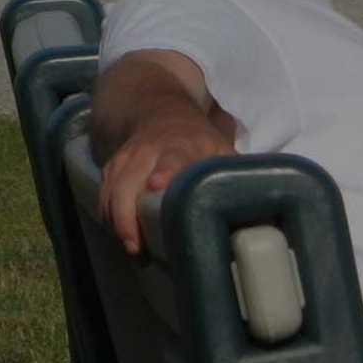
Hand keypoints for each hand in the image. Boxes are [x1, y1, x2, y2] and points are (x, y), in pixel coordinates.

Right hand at [99, 113, 234, 254]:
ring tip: (133, 249)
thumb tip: (258, 204)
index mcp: (180, 146)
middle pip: (128, 182)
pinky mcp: (111, 168)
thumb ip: (232, 172)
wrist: (161, 114)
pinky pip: (104, 195)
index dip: (165, 171)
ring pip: (112, 193)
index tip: (156, 185)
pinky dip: (109, 217)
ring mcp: (126, 159)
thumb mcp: (220, 149)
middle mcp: (148, 151)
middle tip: (137, 245)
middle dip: (127, 215)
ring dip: (117, 222)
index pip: (171, 158)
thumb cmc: (198, 140)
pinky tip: (123, 237)